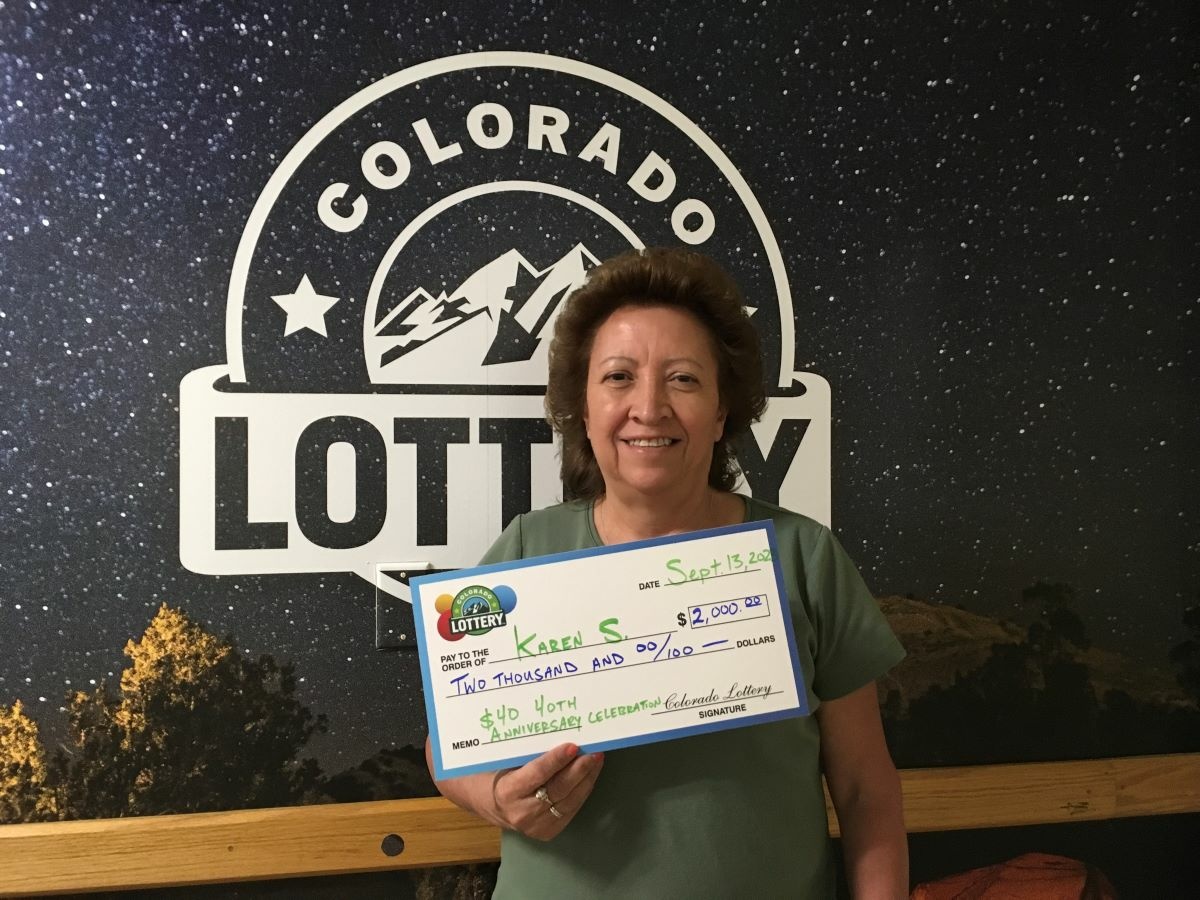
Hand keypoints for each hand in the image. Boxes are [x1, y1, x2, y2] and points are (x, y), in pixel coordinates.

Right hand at [489, 742, 604, 839]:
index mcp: (508, 791)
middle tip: (594, 752)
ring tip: (596, 760)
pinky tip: (589, 776)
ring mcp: (536, 826)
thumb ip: (531, 755)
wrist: (490, 805)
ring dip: (587, 779)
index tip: (573, 746)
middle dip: (579, 769)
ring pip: (569, 801)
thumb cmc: (499, 775)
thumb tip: (563, 739)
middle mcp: (522, 812)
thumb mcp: (507, 762)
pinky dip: (583, 791)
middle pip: (558, 789)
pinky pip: (571, 810)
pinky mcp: (548, 832)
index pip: (537, 774)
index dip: (556, 760)